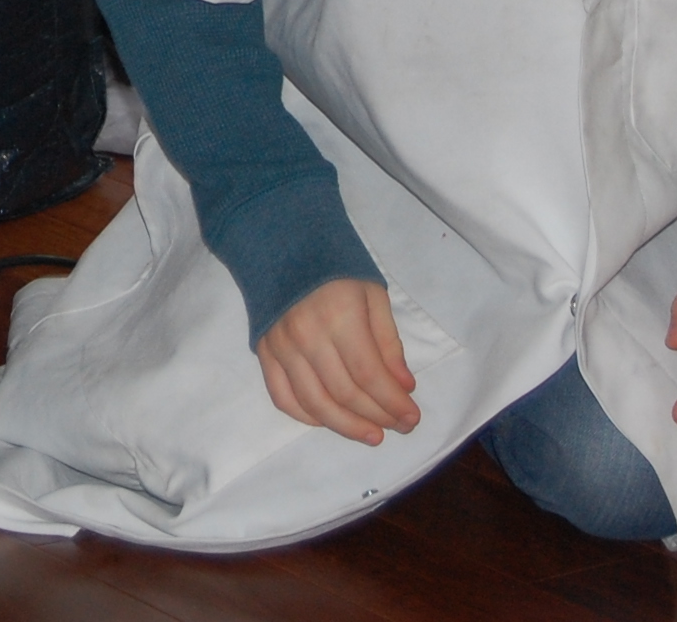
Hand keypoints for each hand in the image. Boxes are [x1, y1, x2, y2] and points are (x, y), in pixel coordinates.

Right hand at [256, 277, 419, 445]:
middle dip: (377, 416)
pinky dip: (306, 416)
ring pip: (315, 403)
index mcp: (339, 316)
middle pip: (345, 393)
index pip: (368, 374)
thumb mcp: (373, 292)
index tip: (413, 417)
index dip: (392, 402)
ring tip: (372, 435)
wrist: (281, 240)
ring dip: (346, 426)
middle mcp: (307, 336)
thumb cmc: (335, 263)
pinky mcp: (264, 351)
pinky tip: (329, 421)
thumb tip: (403, 386)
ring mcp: (281, 346)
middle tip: (400, 427)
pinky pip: (283, 397)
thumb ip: (388, 341)